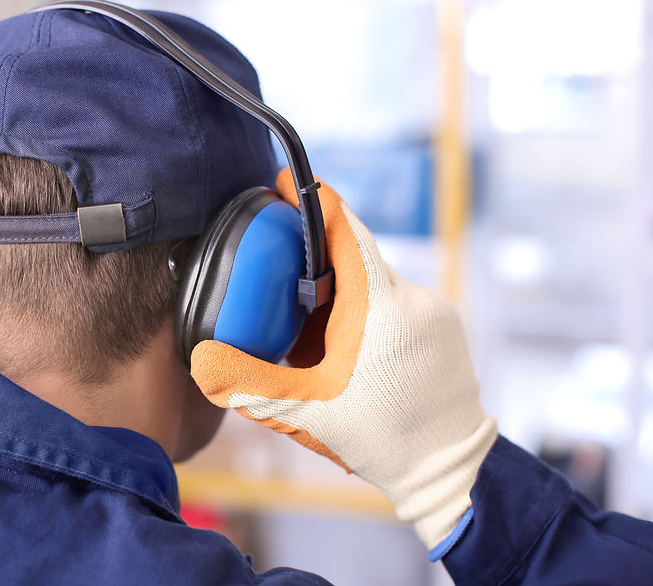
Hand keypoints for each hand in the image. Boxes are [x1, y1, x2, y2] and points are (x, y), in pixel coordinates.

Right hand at [190, 169, 497, 549]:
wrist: (451, 472)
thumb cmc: (381, 440)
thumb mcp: (305, 415)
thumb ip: (248, 383)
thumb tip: (201, 360)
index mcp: (378, 306)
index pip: (343, 230)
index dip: (311, 200)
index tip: (283, 181)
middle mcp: (413, 296)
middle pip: (355, 259)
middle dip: (317, 267)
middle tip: (282, 285)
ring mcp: (436, 309)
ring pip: (378, 283)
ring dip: (345, 297)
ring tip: (318, 337)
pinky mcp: (446, 325)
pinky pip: (399, 302)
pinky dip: (372, 313)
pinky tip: (355, 352)